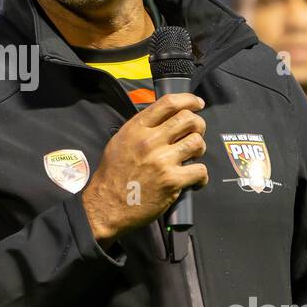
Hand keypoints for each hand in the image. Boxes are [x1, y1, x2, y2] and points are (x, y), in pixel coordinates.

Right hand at [81, 93, 207, 243]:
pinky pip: (200, 170)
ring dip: (199, 149)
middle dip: (198, 125)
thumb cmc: (112, 175)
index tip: (197, 104)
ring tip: (192, 157)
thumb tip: (164, 120)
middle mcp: (150, 141)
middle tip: (196, 134)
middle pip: (188, 119)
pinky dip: (201, 177)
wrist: (106, 206)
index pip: (168, 103)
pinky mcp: (172, 181)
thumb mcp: (119, 142)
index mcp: (136, 129)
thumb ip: (140, 129)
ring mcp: (162, 161)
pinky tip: (194, 180)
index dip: (188, 100)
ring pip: (197, 142)